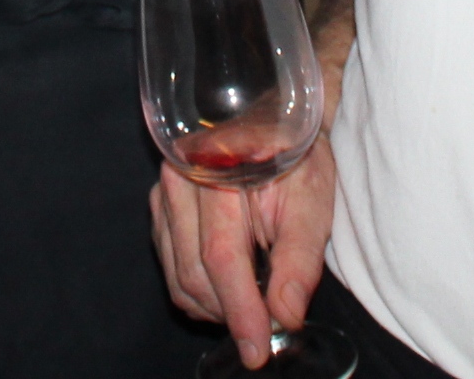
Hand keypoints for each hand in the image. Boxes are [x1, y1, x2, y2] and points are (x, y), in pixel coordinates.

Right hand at [151, 139, 335, 368]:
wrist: (274, 125)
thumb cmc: (298, 160)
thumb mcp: (314, 204)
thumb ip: (300, 260)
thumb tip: (285, 316)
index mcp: (219, 167)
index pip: (222, 255)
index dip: (240, 308)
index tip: (258, 348)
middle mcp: (180, 178)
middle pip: (195, 272)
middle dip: (231, 312)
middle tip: (267, 327)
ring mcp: (164, 194)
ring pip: (179, 277)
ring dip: (216, 307)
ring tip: (253, 305)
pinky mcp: (160, 210)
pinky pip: (171, 269)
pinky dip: (200, 294)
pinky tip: (229, 290)